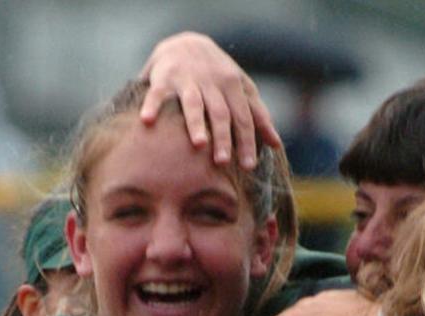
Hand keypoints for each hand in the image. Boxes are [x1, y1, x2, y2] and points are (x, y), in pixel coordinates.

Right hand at [140, 31, 281, 168]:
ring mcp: (188, 80)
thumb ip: (258, 115)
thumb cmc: (218, 75)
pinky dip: (152, 106)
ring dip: (195, 123)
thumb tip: (277, 145)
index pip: (243, 117)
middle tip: (223, 162)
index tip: (248, 166)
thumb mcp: (241, 90)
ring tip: (198, 144)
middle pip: (220, 113)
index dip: (246, 141)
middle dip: (223, 137)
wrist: (186, 42)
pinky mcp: (164, 78)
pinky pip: (157, 93)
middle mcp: (212, 82)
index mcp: (233, 86)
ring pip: (194, 103)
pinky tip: (147, 121)